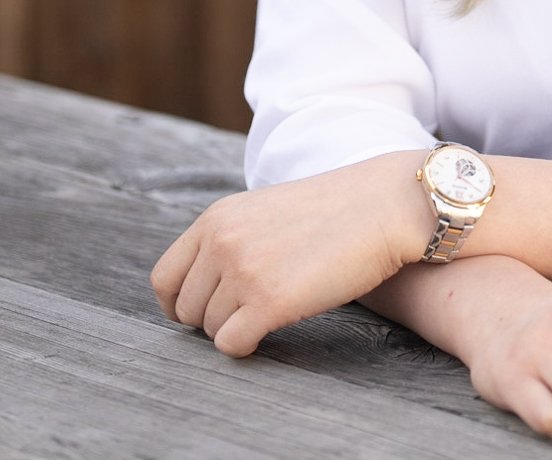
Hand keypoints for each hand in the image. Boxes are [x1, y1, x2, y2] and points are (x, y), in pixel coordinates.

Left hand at [150, 154, 425, 357]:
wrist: (386, 206)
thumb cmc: (336, 211)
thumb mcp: (266, 210)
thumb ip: (231, 238)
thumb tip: (208, 286)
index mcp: (216, 218)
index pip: (165, 278)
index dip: (179, 303)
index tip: (201, 312)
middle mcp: (221, 243)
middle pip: (187, 309)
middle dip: (213, 318)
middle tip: (249, 312)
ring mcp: (243, 272)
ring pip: (210, 330)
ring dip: (237, 328)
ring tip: (272, 311)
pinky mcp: (269, 302)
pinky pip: (232, 344)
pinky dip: (247, 346)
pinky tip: (272, 329)